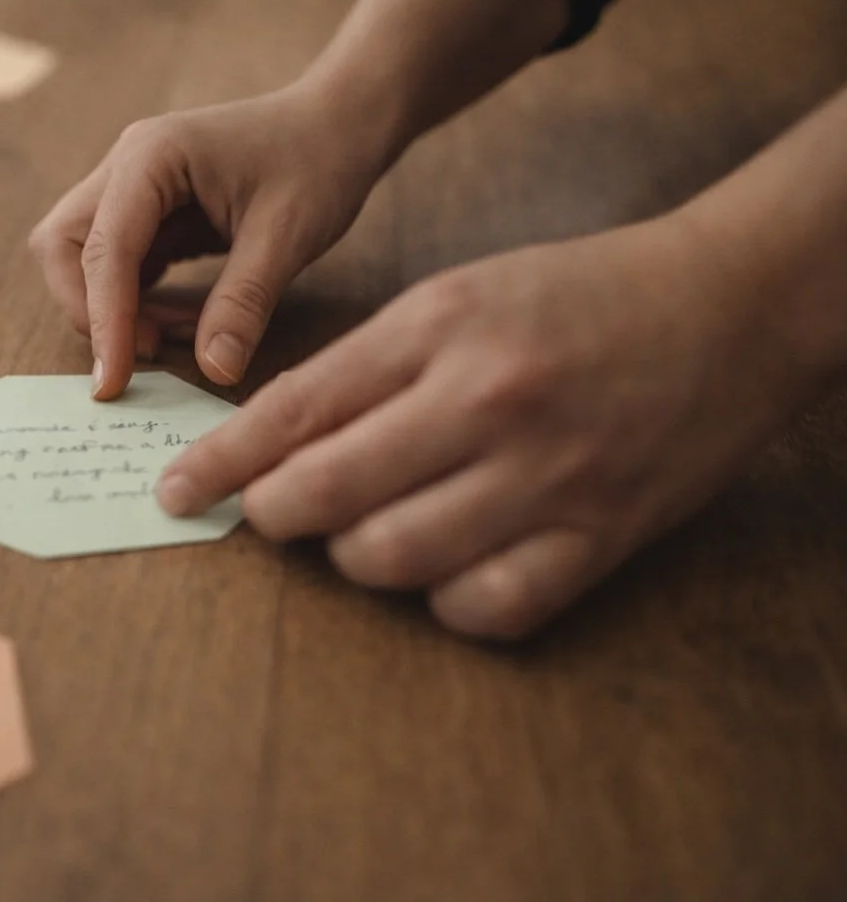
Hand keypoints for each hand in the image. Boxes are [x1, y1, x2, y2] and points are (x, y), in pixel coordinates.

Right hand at [28, 87, 389, 399]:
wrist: (337, 125)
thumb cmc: (317, 163)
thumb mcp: (288, 236)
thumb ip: (244, 302)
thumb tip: (214, 371)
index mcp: (151, 157)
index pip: (105, 249)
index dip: (103, 320)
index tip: (113, 383)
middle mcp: (126, 166)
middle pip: (63, 246)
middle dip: (89, 309)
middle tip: (146, 354)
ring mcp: (131, 187)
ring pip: (81, 257)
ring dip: (113, 308)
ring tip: (179, 333)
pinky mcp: (147, 212)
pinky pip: (117, 265)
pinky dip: (136, 302)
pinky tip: (186, 320)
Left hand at [156, 216, 805, 639]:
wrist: (728, 304)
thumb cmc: (577, 295)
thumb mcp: (458, 296)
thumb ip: (368, 366)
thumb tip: (276, 442)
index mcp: (438, 329)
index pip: (293, 411)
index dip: (219, 464)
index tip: (175, 492)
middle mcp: (485, 403)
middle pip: (324, 494)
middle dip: (271, 514)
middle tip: (266, 513)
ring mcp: (546, 476)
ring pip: (391, 559)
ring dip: (353, 557)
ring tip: (359, 532)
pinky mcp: (601, 537)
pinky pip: (485, 606)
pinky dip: (445, 601)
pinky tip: (442, 569)